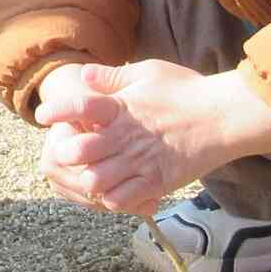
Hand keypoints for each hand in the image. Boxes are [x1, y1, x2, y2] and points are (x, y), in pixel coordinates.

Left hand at [32, 61, 270, 213]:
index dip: (55, 110)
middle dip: (66, 152)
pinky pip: (121, 200)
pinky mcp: (157, 182)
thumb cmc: (188, 91)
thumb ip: (114, 76)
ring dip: (87, 178)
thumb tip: (84, 74)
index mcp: (121, 107)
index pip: (77, 106)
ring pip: (94, 181)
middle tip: (69, 151)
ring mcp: (141, 162)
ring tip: (91, 172)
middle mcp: (126, 136)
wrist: (226, 117)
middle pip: (77, 152)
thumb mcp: (149, 72)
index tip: (45, 116)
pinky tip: (113, 188)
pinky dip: (111, 197)